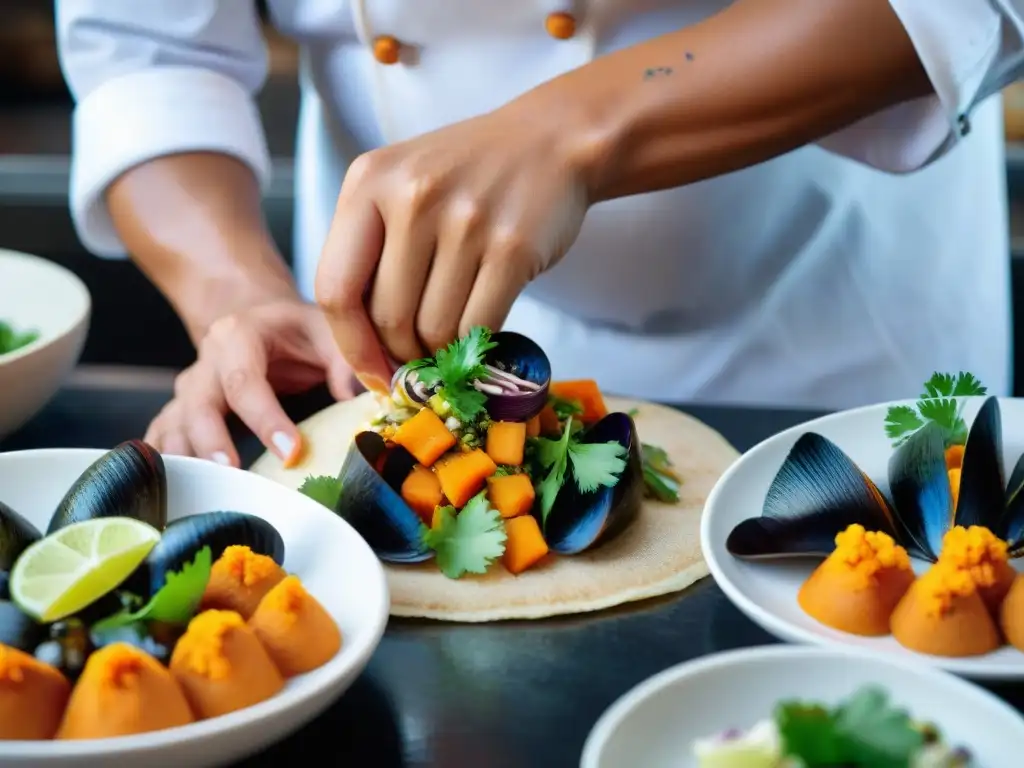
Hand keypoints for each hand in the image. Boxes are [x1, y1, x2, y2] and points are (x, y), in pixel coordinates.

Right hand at [144, 300, 356, 466]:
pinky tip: (177, 486)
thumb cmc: (297, 330)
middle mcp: (207, 361)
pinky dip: (167, 460)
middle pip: (198, 405)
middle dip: (212, 442)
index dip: (265, 418)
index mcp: (239, 335)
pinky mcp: (184, 410)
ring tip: (204, 491)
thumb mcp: (325, 329)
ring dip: (185, 458)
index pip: (245, 381)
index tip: (291, 452)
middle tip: (233, 474)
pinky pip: (165, 436)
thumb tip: (356, 398)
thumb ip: (345, 360)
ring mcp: (191, 388)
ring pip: (174, 424)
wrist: (263, 322)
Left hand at [314, 98, 591, 390]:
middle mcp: (412, 198)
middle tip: (418, 360)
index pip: (334, 287)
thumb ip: (370, 250)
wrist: (551, 140)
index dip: (349, 344)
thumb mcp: (400, 187)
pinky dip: (474, 346)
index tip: (369, 371)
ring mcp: (465, 222)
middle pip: (386, 318)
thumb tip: (361, 347)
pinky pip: (478, 326)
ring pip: (433, 329)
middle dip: (401, 354)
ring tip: (450, 342)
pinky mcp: (512, 248)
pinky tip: (477, 336)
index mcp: (369, 182)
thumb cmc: (467, 174)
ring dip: (440, 352)